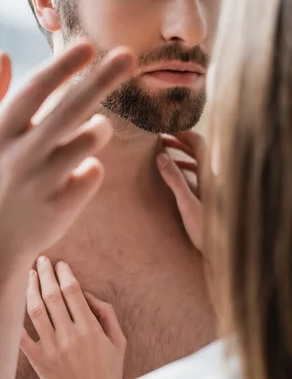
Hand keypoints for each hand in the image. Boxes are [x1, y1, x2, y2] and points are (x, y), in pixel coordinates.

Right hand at [0, 43, 135, 276]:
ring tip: (95, 131)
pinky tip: (78, 176)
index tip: (88, 46)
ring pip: (90, 140)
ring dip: (99, 129)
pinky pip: (94, 174)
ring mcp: (41, 184)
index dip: (64, 65)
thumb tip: (3, 56)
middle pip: (69, 108)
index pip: (35, 89)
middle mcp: (19, 156)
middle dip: (102, 79)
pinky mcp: (61, 207)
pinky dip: (92, 170)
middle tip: (127, 57)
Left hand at [20, 257, 126, 378]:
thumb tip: (87, 295)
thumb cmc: (107, 372)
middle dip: (45, 273)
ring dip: (30, 288)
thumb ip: (107, 315)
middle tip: (41, 260)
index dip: (64, 273)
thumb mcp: (118, 343)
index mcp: (90, 329)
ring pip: (35, 310)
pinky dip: (13, 319)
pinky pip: (21, 337)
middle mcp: (70, 336)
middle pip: (52, 295)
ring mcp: (52, 348)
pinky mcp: (38, 361)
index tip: (60, 263)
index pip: (73, 291)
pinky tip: (9, 302)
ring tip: (28, 274)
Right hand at [158, 131, 205, 253]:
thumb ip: (174, 179)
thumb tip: (161, 156)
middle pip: (197, 151)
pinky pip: (195, 177)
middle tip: (160, 138)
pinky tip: (174, 177)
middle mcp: (211, 179)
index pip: (197, 143)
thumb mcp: (186, 204)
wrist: (219, 251)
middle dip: (178, 142)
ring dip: (179, 156)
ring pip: (195, 164)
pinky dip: (183, 170)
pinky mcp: (207, 198)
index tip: (165, 127)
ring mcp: (210, 188)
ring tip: (162, 154)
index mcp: (208, 175)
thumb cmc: (205, 229)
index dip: (182, 133)